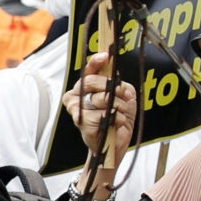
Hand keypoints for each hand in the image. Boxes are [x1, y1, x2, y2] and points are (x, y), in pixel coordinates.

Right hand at [61, 50, 138, 184]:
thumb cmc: (118, 119)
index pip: (89, 70)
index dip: (97, 61)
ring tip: (121, 115)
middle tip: (124, 98)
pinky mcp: (81, 122)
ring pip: (101, 98)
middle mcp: (76, 96)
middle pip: (93, 81)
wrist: (116, 144)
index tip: (106, 55)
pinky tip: (115, 124)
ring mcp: (76, 110)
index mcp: (85, 87)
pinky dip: (116, 119)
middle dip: (114, 89)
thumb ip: (120, 85)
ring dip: (119, 107)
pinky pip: (103, 114)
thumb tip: (117, 81)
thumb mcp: (124, 97)